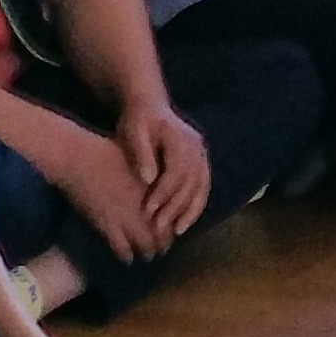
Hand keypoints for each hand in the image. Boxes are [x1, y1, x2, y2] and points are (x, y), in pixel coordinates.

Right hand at [36, 114, 174, 263]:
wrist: (78, 158)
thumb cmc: (106, 151)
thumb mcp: (139, 159)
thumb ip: (153, 173)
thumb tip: (161, 182)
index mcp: (155, 188)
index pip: (173, 215)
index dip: (174, 225)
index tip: (172, 229)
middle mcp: (145, 206)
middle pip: (162, 234)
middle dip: (163, 243)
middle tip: (162, 248)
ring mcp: (126, 218)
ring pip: (144, 245)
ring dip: (147, 252)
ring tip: (147, 255)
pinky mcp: (107, 226)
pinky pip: (122, 249)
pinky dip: (126, 255)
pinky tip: (127, 258)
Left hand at [114, 95, 211, 238]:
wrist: (149, 105)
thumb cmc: (137, 120)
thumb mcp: (133, 132)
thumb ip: (141, 155)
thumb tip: (148, 179)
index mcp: (181, 137)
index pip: (176, 172)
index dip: (163, 194)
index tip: (147, 211)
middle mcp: (197, 146)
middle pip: (191, 182)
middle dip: (176, 207)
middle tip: (158, 228)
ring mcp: (202, 153)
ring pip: (202, 186)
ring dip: (190, 211)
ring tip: (176, 231)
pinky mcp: (200, 161)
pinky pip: (203, 187)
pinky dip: (196, 206)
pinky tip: (184, 222)